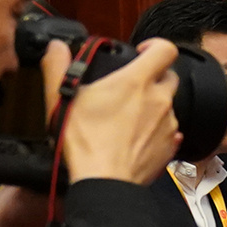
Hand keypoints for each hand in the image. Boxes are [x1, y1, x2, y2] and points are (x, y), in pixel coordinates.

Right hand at [57, 38, 185, 185]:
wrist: (105, 181)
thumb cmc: (86, 142)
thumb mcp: (62, 99)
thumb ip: (58, 67)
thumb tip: (56, 47)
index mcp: (137, 82)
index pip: (165, 49)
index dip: (155, 45)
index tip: (142, 51)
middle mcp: (159, 100)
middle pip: (168, 76)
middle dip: (153, 76)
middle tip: (130, 86)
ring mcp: (169, 124)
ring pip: (168, 105)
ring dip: (152, 105)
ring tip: (126, 116)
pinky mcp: (170, 145)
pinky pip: (168, 130)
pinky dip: (154, 128)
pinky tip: (134, 135)